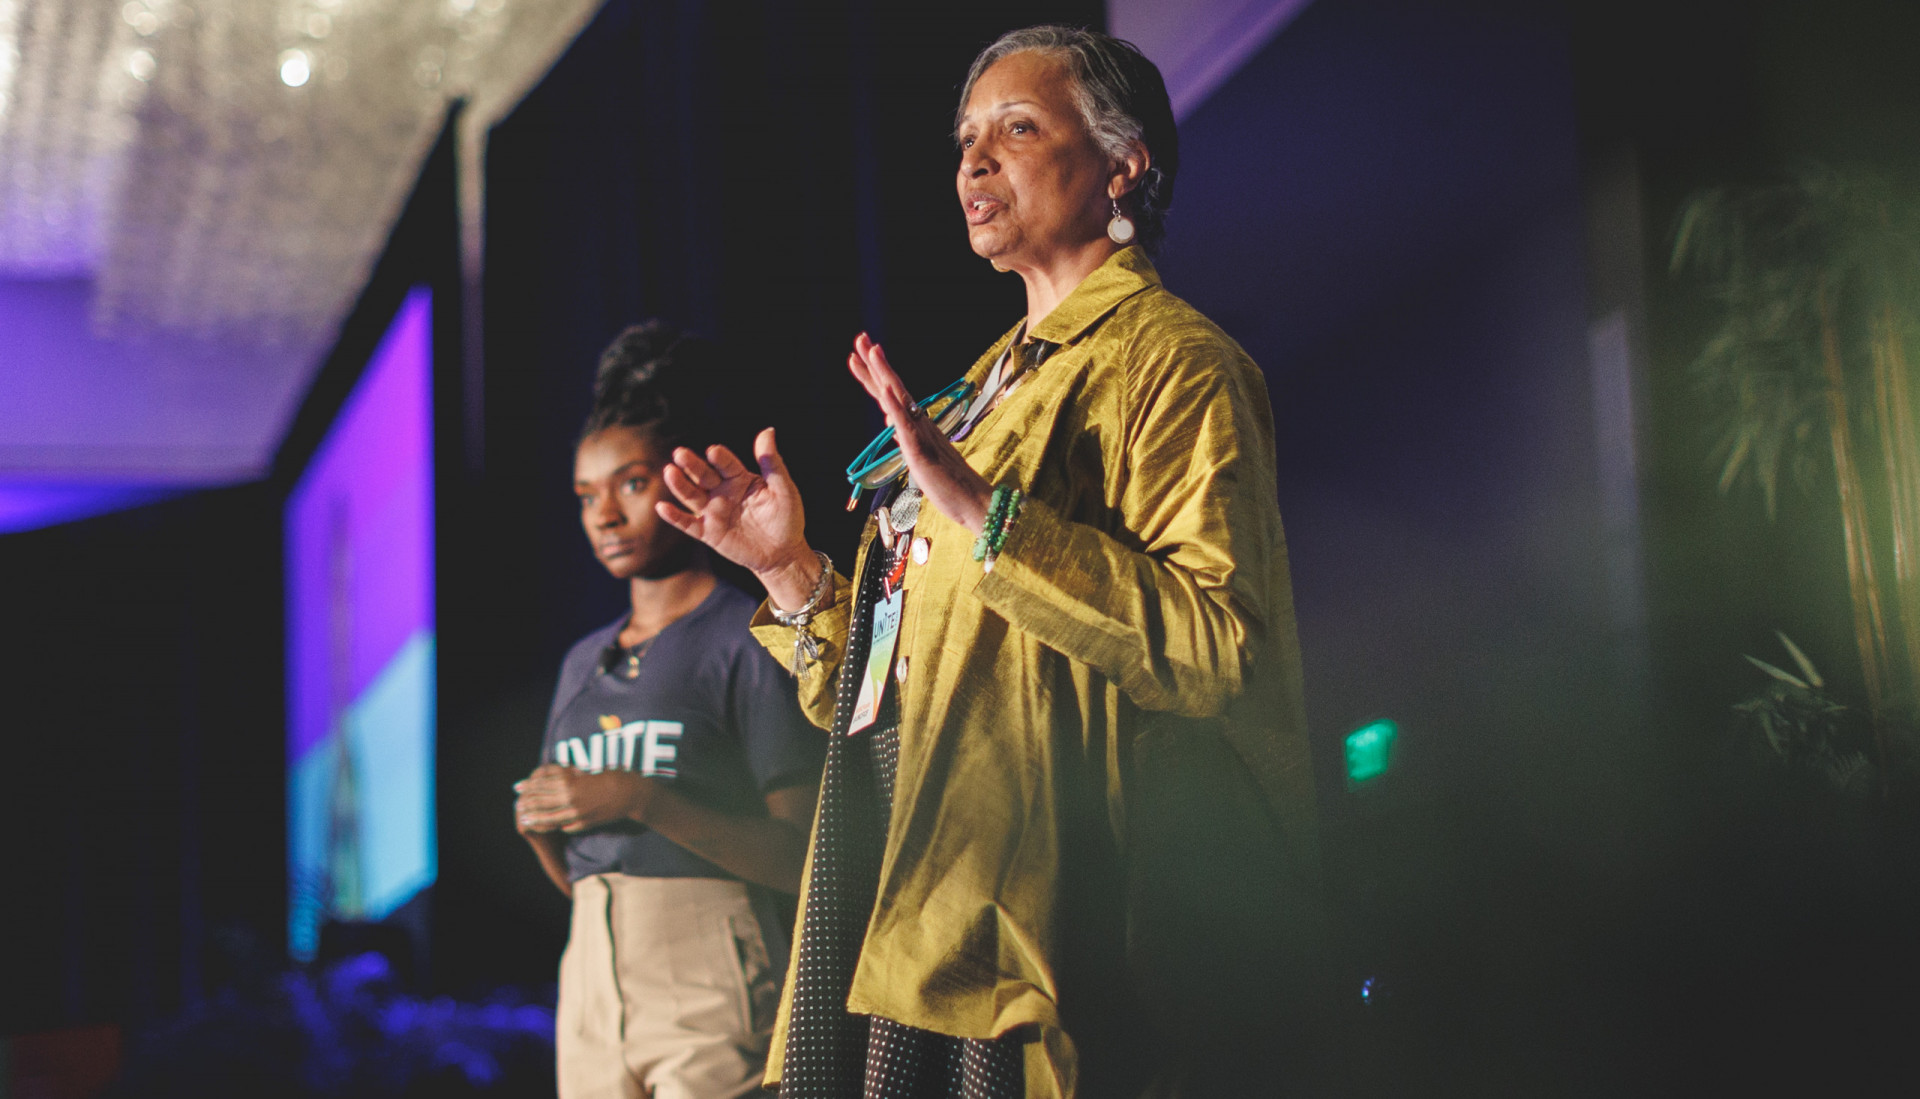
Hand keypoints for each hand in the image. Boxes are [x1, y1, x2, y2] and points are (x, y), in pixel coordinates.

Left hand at [514, 764, 654, 833]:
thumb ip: (572, 776)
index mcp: (570, 782)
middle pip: (542, 801)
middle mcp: (570, 798)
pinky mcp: (585, 823)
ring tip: (525, 819)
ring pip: (550, 817)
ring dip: (536, 818)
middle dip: (528, 802)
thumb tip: (557, 775)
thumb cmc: (613, 776)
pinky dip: (555, 826)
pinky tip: (549, 827)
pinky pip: (565, 826)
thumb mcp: (589, 772)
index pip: (542, 784)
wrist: (631, 794)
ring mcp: (576, 813)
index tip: (518, 786)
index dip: (528, 785)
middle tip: (518, 804)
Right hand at [656, 429, 820, 606]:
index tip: (713, 451)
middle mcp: (723, 492)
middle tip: (680, 453)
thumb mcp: (784, 489)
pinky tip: (662, 507)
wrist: (783, 553)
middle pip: (704, 475)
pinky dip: (674, 516)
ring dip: (679, 484)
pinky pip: (688, 524)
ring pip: (692, 496)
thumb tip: (768, 431)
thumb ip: (773, 463)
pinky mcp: (709, 532)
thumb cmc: (786, 518)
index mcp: (740, 478)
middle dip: (692, 465)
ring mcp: (714, 511)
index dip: (720, 458)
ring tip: (669, 471)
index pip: (727, 464)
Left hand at [848, 332, 993, 533]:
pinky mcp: (921, 450)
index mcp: (918, 426)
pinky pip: (906, 425)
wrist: (975, 503)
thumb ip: (907, 439)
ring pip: (899, 398)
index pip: (892, 394)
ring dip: (884, 374)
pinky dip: (895, 406)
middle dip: (875, 362)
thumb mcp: (920, 459)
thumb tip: (891, 425)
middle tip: (860, 337)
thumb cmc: (950, 486)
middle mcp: (920, 423)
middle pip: (892, 387)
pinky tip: (885, 390)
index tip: (863, 352)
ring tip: (870, 350)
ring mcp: (921, 434)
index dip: (876, 373)